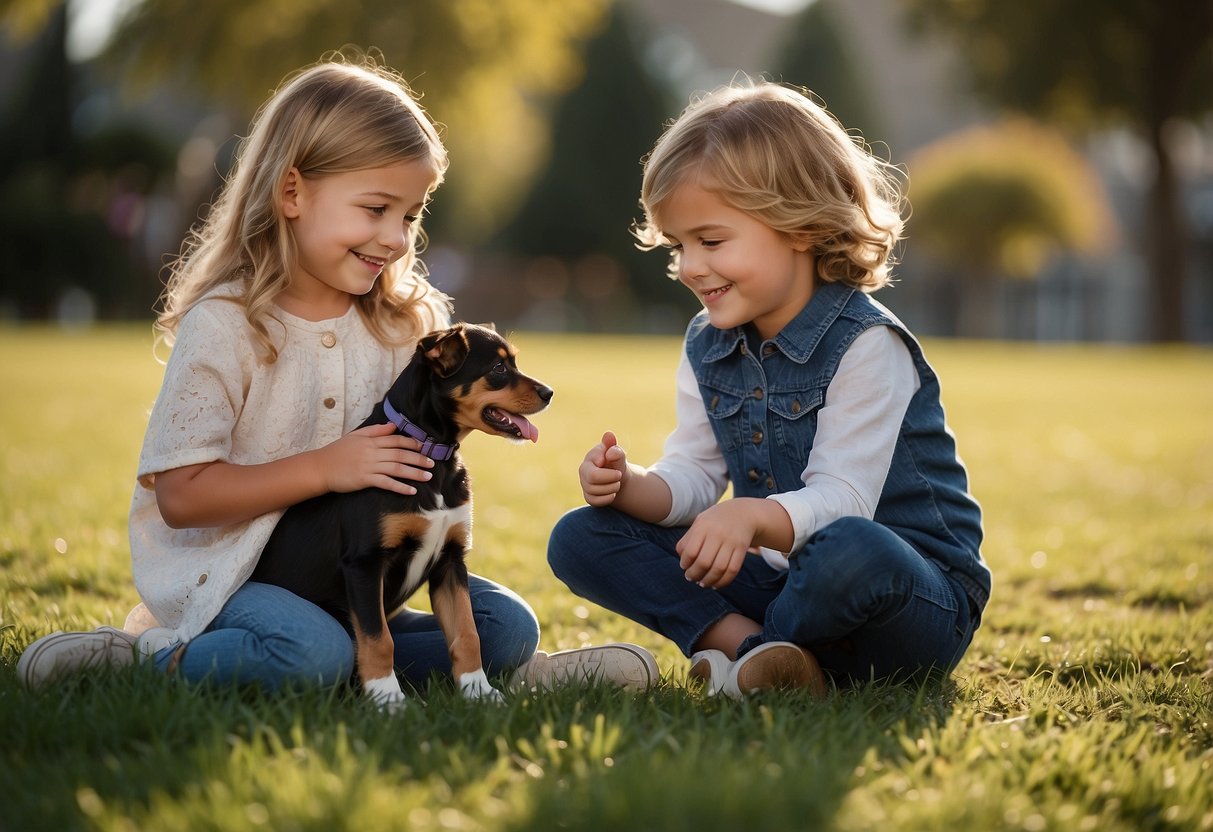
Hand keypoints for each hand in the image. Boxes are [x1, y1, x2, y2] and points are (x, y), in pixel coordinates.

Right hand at [312, 422, 433, 495]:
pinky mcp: (365, 479)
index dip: (412, 443)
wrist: (320, 467)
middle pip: (400, 454)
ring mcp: (369, 466)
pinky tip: (411, 491)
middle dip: (418, 458)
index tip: (424, 447)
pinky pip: (386, 483)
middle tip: (431, 463)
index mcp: (371, 440)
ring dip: (414, 473)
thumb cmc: (337, 452)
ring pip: (397, 468)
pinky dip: (400, 487)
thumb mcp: (355, 436)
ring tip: (427, 476)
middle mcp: (372, 452)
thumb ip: (375, 431)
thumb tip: (393, 426)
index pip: (396, 440)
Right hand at [579, 430, 628, 505]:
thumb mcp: (619, 454)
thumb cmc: (617, 462)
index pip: (594, 463)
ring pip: (595, 491)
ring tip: (617, 483)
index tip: (613, 468)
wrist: (619, 477)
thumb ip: (614, 447)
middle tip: (619, 475)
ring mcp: (585, 484)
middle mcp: (584, 471)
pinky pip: (595, 502)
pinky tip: (613, 493)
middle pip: (593, 478)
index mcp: (590, 458)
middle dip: (610, 478)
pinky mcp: (588, 497)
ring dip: (611, 488)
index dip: (605, 469)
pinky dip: (607, 498)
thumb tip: (609, 435)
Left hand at [676, 500, 760, 588]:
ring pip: (719, 568)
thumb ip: (688, 539)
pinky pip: (732, 570)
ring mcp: (731, 541)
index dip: (685, 563)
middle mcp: (718, 533)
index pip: (691, 551)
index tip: (684, 567)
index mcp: (704, 525)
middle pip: (704, 562)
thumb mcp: (700, 522)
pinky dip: (723, 581)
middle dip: (695, 574)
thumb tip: (681, 559)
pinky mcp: (742, 549)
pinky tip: (716, 584)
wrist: (744, 513)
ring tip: (702, 583)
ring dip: (708, 580)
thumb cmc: (715, 521)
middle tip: (691, 578)